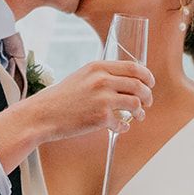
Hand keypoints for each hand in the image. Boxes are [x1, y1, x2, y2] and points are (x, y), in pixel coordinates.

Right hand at [22, 59, 153, 141]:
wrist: (43, 114)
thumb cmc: (61, 97)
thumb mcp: (82, 76)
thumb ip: (102, 76)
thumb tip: (125, 82)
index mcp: (98, 67)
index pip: (133, 67)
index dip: (147, 76)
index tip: (150, 83)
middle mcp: (102, 80)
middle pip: (138, 85)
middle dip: (147, 95)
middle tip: (147, 101)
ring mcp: (103, 99)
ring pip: (136, 103)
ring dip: (140, 111)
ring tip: (138, 115)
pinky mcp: (101, 117)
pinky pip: (122, 122)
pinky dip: (124, 126)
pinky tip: (121, 127)